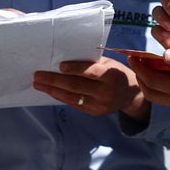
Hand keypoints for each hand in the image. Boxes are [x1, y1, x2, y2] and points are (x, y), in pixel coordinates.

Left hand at [33, 56, 149, 121]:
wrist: (131, 94)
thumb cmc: (116, 73)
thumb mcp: (109, 63)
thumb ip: (92, 63)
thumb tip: (66, 57)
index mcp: (111, 75)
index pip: (91, 72)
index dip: (75, 69)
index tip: (59, 65)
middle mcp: (106, 91)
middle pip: (76, 86)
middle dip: (55, 80)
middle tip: (38, 75)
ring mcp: (100, 104)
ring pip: (72, 97)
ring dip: (52, 90)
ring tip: (38, 84)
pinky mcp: (94, 112)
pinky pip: (74, 104)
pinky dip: (60, 97)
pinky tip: (50, 91)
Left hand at [130, 48, 169, 111]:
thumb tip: (164, 55)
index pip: (152, 80)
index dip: (139, 68)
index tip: (132, 56)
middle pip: (151, 93)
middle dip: (140, 78)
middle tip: (135, 62)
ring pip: (159, 98)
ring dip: (149, 84)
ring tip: (147, 67)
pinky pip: (169, 98)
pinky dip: (160, 87)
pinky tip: (164, 74)